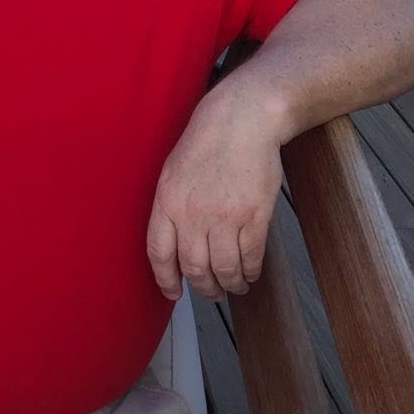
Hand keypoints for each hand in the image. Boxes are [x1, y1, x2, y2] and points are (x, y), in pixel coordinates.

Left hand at [146, 84, 283, 301]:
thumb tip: (174, 245)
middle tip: (211, 293)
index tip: (173, 292)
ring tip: (234, 286)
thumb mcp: (172, 172)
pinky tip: (250, 273)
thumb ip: (171, 208)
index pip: (159, 253)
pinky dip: (251, 272)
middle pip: (194, 268)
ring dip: (230, 285)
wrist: (241, 120)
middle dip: (204, 288)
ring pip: (225, 269)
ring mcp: (225, 216)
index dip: (165, 279)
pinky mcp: (254, 216)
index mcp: (167, 201)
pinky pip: (251, 257)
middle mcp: (193, 213)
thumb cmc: (206, 143)